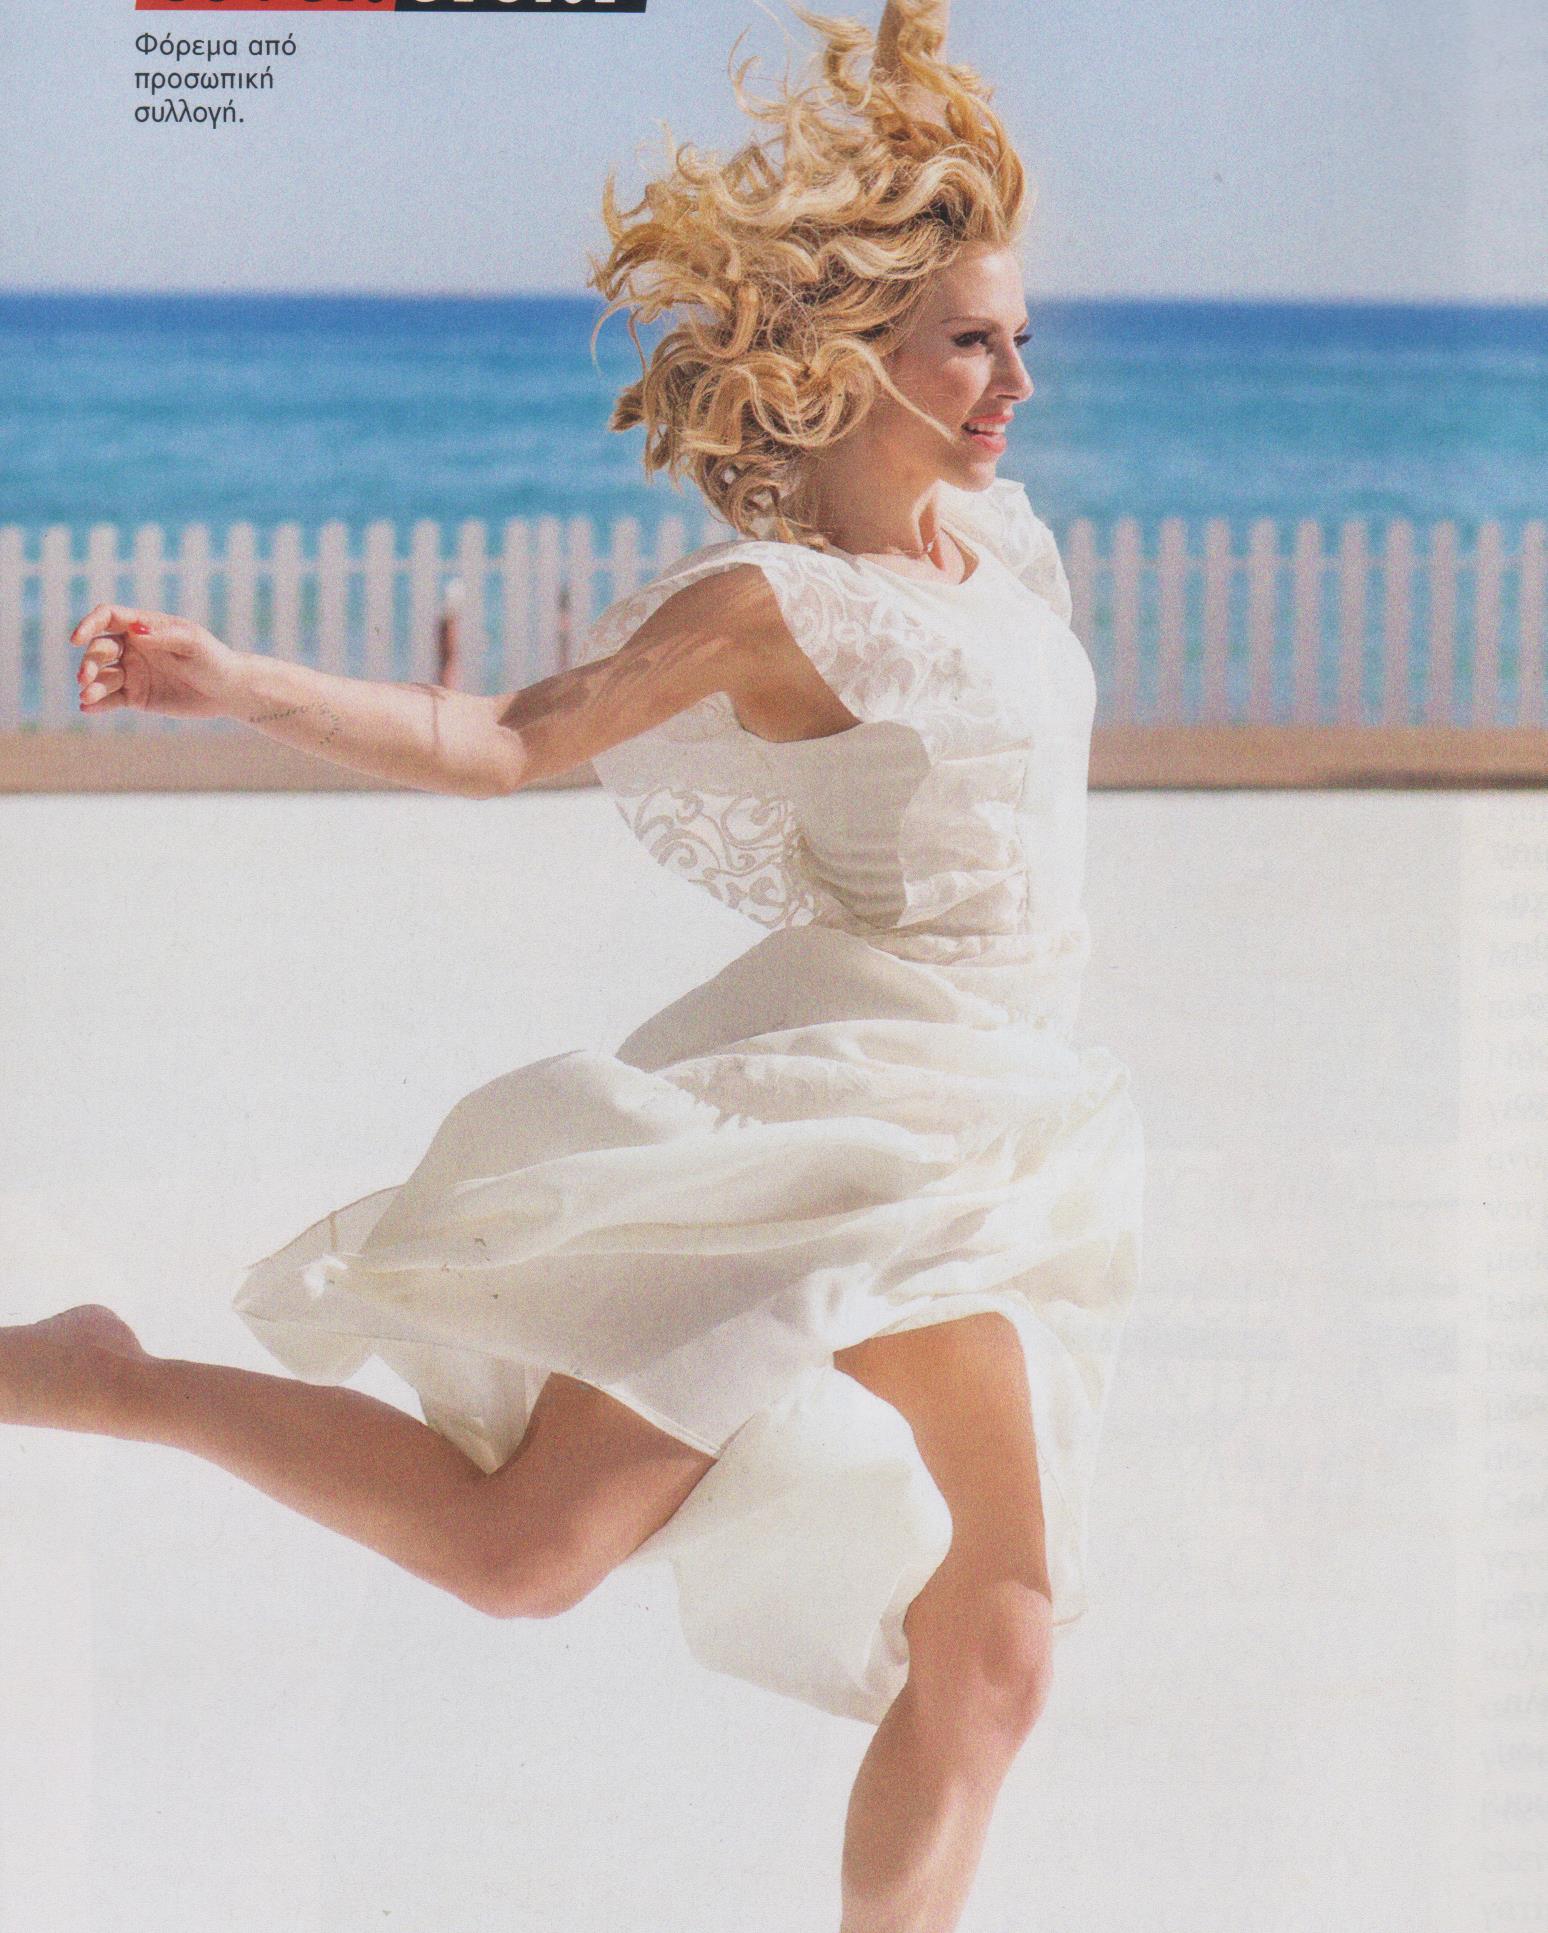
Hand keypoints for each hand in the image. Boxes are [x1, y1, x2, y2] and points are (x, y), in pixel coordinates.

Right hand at [70, 606, 247, 721]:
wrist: (227, 691)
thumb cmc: (213, 659)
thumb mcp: (193, 643)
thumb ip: (165, 636)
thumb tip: (134, 631)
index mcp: (143, 627)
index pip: (107, 618)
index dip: (88, 624)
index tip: (76, 638)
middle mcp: (132, 647)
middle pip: (99, 649)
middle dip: (89, 662)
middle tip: (85, 678)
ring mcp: (132, 672)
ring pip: (102, 676)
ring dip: (91, 685)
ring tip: (87, 697)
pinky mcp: (136, 697)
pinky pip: (111, 699)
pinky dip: (98, 704)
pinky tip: (87, 708)